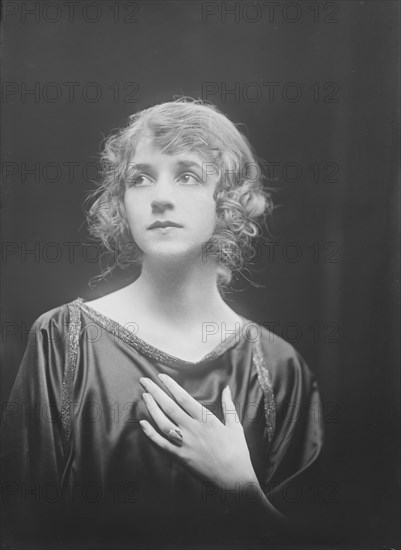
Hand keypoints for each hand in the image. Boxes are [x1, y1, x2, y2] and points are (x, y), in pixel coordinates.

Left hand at [139, 374, 259, 490]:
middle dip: (155, 392)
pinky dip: (151, 434)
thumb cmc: (237, 452)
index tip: (161, 376)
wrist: (235, 479)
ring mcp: (185, 444)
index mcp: (206, 420)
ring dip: (152, 409)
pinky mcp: (181, 457)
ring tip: (144, 396)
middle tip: (144, 380)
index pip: (184, 398)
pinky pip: (162, 444)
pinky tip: (143, 423)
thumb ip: (228, 405)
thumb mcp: (235, 425)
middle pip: (169, 407)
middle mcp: (193, 429)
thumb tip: (226, 388)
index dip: (171, 386)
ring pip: (163, 423)